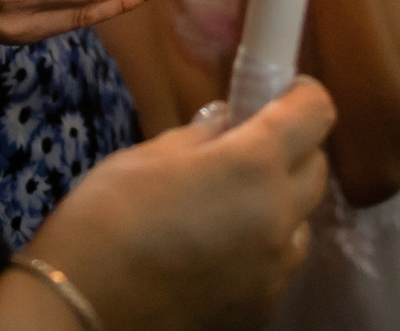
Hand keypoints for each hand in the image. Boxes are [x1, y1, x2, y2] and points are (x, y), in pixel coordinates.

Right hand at [22, 77, 335, 330]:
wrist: (82, 304)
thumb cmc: (108, 215)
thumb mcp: (150, 154)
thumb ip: (203, 136)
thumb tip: (229, 123)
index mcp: (253, 165)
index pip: (316, 113)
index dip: (302, 96)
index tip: (283, 93)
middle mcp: (279, 216)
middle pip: (316, 169)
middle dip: (293, 149)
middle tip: (252, 145)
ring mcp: (274, 269)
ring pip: (301, 222)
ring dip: (280, 204)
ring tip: (232, 205)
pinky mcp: (261, 307)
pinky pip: (278, 263)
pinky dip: (262, 248)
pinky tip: (220, 249)